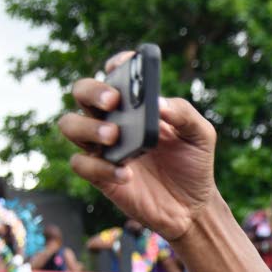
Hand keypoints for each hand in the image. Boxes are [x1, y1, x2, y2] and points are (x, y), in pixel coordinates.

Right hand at [59, 51, 217, 241]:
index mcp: (135, 103)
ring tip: (114, 136)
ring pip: (71, 125)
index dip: (116, 64)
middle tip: (113, 101)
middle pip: (82, 92)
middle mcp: (113, 119)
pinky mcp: (100, 175)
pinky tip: (127, 172)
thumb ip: (184, 114)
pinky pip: (82, 165)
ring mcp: (103, 147)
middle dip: (92, 91)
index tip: (122, 65)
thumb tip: (158, 102)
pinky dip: (101, 167)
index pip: (116, 73)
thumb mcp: (201, 136)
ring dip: (88, 127)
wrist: (192, 206)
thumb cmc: (194, 164)